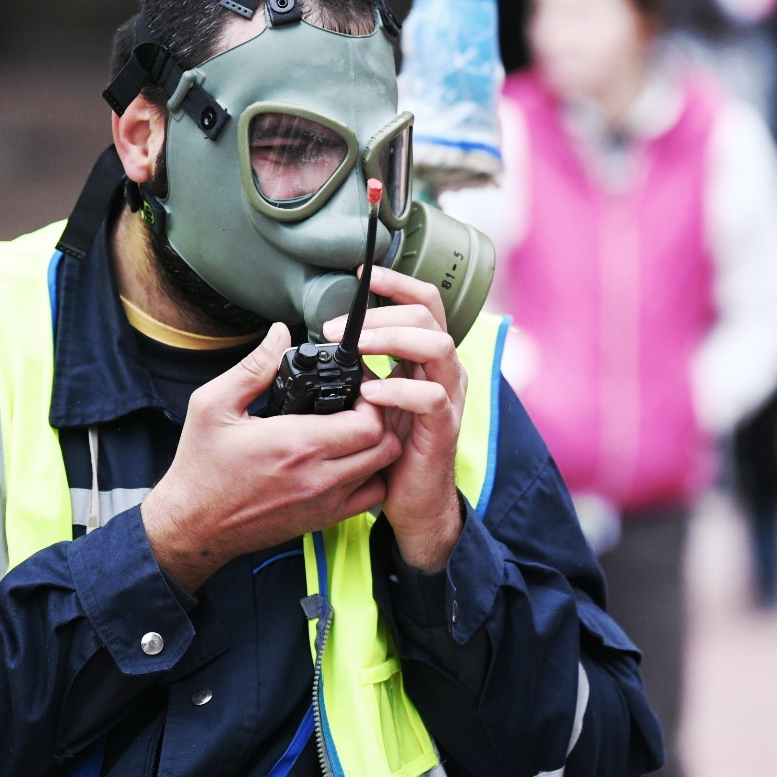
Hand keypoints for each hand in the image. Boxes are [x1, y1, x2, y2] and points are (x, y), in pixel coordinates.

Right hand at [140, 322, 401, 591]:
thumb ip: (253, 367)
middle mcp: (318, 477)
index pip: (368, 421)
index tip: (356, 385)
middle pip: (385, 444)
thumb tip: (280, 333)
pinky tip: (351, 458)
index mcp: (296, 444)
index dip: (372, 397)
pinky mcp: (323, 520)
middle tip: (360, 402)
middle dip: (381, 417)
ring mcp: (324, 503)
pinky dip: (371, 475)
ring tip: (357, 426)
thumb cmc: (201, 466)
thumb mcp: (213, 405)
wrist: (192, 525)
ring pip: (382, 470)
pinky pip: (370, 498)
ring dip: (378, 444)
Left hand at [324, 267, 466, 572]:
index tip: (362, 274)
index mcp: (426, 357)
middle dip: (383, 311)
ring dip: (394, 339)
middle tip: (340, 327)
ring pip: (438, 346)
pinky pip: (430, 398)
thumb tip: (329, 337)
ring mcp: (447, 398)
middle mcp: (443, 371)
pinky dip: (398, 389)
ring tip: (356, 348)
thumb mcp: (374, 395)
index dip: (398, 282)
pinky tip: (370, 394)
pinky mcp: (442, 429)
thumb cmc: (391, 446)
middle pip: (428, 316)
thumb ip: (362, 364)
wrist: (412, 502)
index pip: (424, 303)